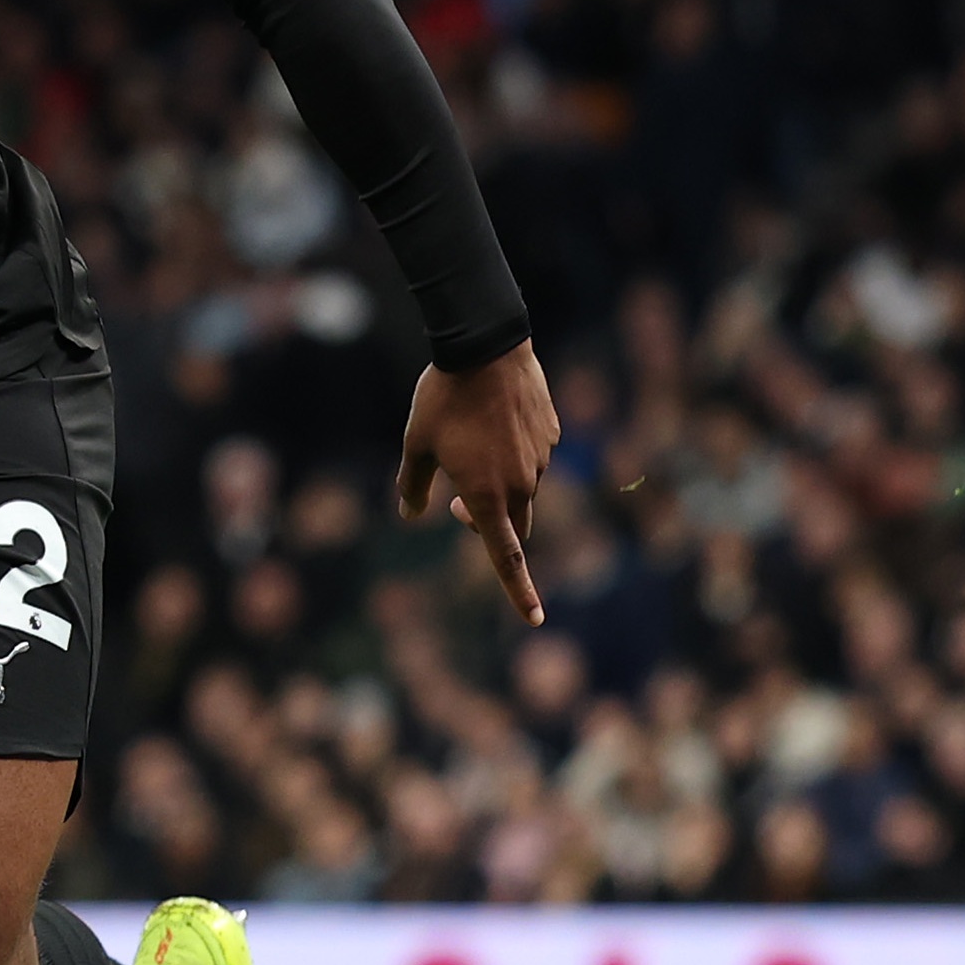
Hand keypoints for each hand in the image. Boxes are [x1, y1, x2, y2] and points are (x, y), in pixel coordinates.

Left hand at [395, 342, 562, 626]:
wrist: (485, 346)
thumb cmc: (443, 397)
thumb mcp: (415, 443)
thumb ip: (413, 486)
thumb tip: (412, 515)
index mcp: (487, 495)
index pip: (506, 556)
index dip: (520, 592)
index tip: (536, 618)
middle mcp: (521, 484)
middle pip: (514, 526)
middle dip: (488, 526)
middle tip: (455, 505)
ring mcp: (542, 458)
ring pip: (523, 488)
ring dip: (500, 484)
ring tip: (470, 443)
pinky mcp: (552, 433)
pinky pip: (535, 456)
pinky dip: (514, 453)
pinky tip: (494, 421)